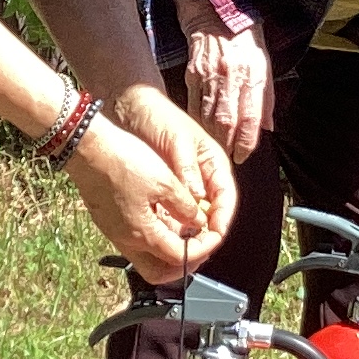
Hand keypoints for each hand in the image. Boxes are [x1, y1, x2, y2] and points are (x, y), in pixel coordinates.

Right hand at [67, 113, 224, 280]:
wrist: (86, 148)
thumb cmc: (123, 161)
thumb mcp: (165, 181)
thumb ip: (185, 206)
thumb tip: (198, 222)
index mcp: (144, 234)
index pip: (181, 258)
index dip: (203, 249)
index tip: (215, 236)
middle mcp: (127, 241)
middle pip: (160, 272)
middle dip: (184, 263)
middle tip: (200, 245)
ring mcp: (115, 233)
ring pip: (147, 258)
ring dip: (169, 250)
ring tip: (186, 229)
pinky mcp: (109, 223)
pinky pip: (135, 242)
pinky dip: (154, 238)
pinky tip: (164, 218)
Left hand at [106, 84, 235, 265]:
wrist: (131, 108)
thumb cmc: (159, 117)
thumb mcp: (177, 141)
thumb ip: (188, 169)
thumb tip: (198, 198)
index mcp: (214, 164)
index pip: (226, 199)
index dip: (222, 220)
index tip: (214, 237)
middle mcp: (203, 178)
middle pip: (212, 213)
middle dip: (206, 234)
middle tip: (196, 250)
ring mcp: (186, 184)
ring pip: (193, 217)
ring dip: (188, 234)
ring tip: (180, 249)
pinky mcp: (168, 189)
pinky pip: (174, 214)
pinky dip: (171, 226)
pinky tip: (163, 237)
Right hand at [180, 19, 271, 160]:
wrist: (215, 12)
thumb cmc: (244, 39)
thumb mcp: (264, 63)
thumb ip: (266, 97)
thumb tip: (268, 127)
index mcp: (252, 74)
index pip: (251, 117)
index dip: (247, 141)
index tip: (243, 155)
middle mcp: (231, 76)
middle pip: (227, 121)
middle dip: (227, 145)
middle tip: (227, 159)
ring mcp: (209, 76)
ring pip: (208, 116)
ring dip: (211, 137)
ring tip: (213, 150)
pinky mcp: (192, 74)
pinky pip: (193, 104)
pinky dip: (196, 121)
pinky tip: (198, 131)